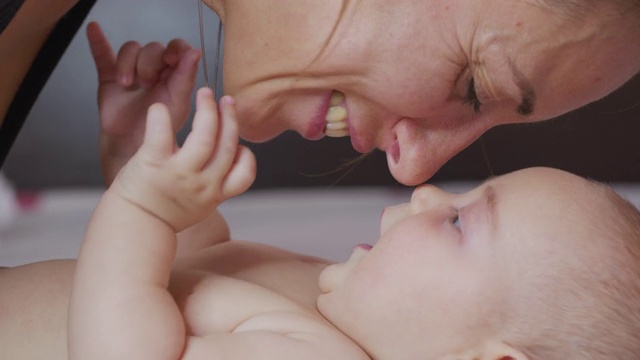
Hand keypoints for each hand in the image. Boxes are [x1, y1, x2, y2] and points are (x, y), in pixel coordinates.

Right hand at [86, 22, 200, 184]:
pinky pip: (103, 55)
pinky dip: (98, 41)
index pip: (178, 48)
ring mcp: (133, 73)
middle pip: (153, 48)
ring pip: (131, 49)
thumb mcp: (177, 104)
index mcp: (176, 76)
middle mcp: (156, 71)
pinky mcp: (110, 78)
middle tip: (147, 82)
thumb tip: (195, 52)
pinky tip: (94, 30)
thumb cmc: (160, 134)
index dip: (175, 49)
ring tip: (128, 83)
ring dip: (129, 63)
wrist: (133, 153)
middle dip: (150, 62)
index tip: (170, 59)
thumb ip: (185, 78)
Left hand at [112, 88, 255, 231]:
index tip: (237, 142)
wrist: (132, 227)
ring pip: (206, 134)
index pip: (245, 173)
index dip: (245, 154)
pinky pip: (162, 132)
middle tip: (225, 100)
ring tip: (205, 94)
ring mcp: (180, 173)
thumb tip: (227, 158)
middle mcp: (203, 184)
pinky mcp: (154, 163)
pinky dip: (162, 116)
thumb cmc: (163, 215)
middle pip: (228, 144)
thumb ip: (214, 184)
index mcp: (215, 194)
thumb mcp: (199, 207)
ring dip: (208, 109)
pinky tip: (160, 108)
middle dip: (230, 117)